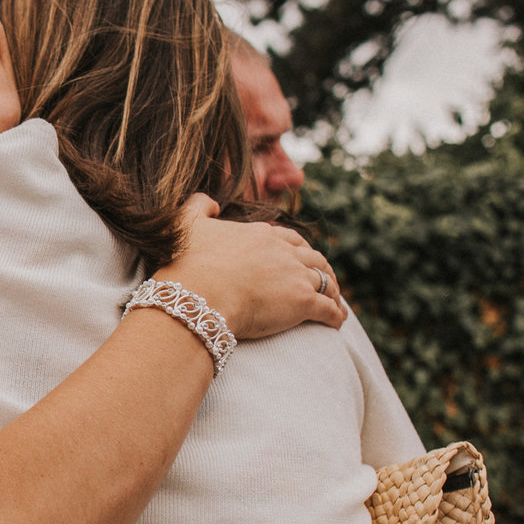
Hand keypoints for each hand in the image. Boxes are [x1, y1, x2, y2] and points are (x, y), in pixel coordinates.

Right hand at [164, 194, 346, 337]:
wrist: (198, 294)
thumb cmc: (189, 263)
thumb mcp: (186, 224)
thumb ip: (197, 207)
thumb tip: (208, 200)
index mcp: (260, 235)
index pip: (289, 239)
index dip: (297, 249)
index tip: (300, 257)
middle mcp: (283, 252)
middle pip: (312, 257)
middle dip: (321, 268)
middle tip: (324, 279)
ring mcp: (295, 276)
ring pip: (325, 281)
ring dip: (333, 291)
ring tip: (335, 302)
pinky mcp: (302, 302)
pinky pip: (328, 308)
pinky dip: (335, 315)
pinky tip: (337, 322)